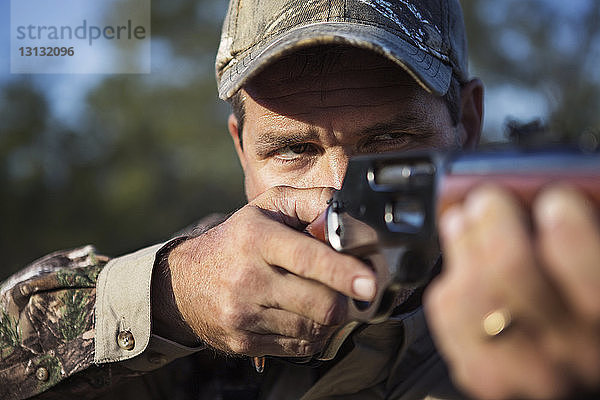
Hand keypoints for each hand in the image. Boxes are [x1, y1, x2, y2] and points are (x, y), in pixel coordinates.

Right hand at [154, 186, 375, 356]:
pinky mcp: (243, 343)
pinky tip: (304, 315)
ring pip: (313, 329)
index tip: (370, 283)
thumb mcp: (268, 206)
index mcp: (257, 238)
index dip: (343, 272)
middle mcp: (248, 278)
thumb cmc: (238, 239)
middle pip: (319, 304)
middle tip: (357, 291)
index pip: (307, 259)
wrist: (185, 282)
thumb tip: (350, 215)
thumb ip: (312, 201)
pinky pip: (298, 347)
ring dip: (330, 317)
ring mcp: (243, 315)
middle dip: (346, 300)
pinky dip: (312, 334)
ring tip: (324, 298)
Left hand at [425, 184, 599, 398]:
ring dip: (461, 246)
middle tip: (489, 199)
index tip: (554, 199)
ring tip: (462, 221)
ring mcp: (520, 369)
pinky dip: (449, 283)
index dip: (567, 227)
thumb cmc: (589, 325)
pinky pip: (448, 316)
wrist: (573, 385)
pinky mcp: (481, 372)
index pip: (588, 274)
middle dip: (494, 221)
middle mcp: (569, 353)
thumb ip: (589, 250)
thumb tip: (560, 201)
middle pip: (511, 270)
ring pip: (469, 291)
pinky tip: (457, 266)